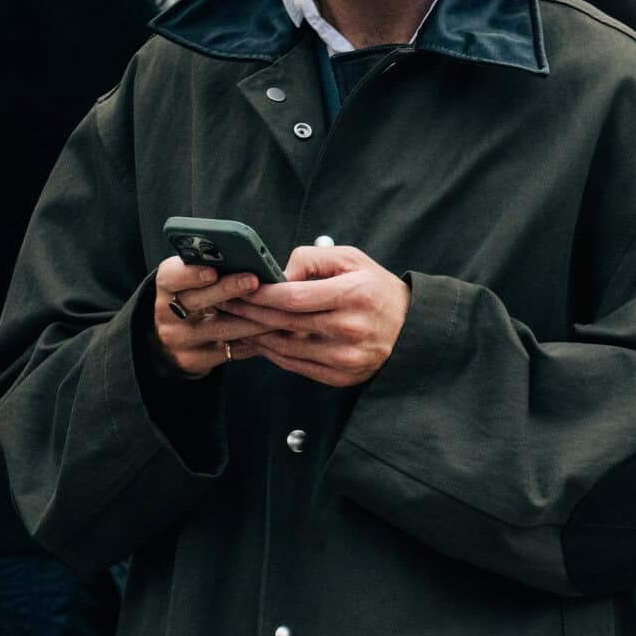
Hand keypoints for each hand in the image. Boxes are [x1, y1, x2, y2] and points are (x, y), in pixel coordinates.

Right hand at [151, 256, 264, 379]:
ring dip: (250, 318)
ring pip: (219, 328)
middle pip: (197, 301)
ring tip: (276, 309)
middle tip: (254, 281)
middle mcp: (167, 313)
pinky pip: (230, 351)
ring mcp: (180, 339)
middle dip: (228, 289)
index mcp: (167, 285)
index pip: (172, 276)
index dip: (192, 274)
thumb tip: (249, 258)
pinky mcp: (194, 360)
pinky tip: (273, 332)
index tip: (213, 270)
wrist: (176, 338)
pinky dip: (253, 341)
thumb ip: (213, 268)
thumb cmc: (196, 296)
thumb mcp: (193, 280)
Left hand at [215, 243, 410, 388]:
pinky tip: (259, 340)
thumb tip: (278, 275)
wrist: (410, 328)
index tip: (240, 287)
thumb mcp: (351, 259)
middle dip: (250, 312)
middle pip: (285, 323)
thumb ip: (312, 259)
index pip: (294, 297)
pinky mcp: (341, 377)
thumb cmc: (376, 289)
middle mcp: (350, 330)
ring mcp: (345, 358)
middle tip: (225, 303)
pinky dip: (274, 353)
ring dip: (256, 336)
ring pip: (286, 349)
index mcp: (354, 295)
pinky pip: (297, 366)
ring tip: (235, 322)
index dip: (261, 294)